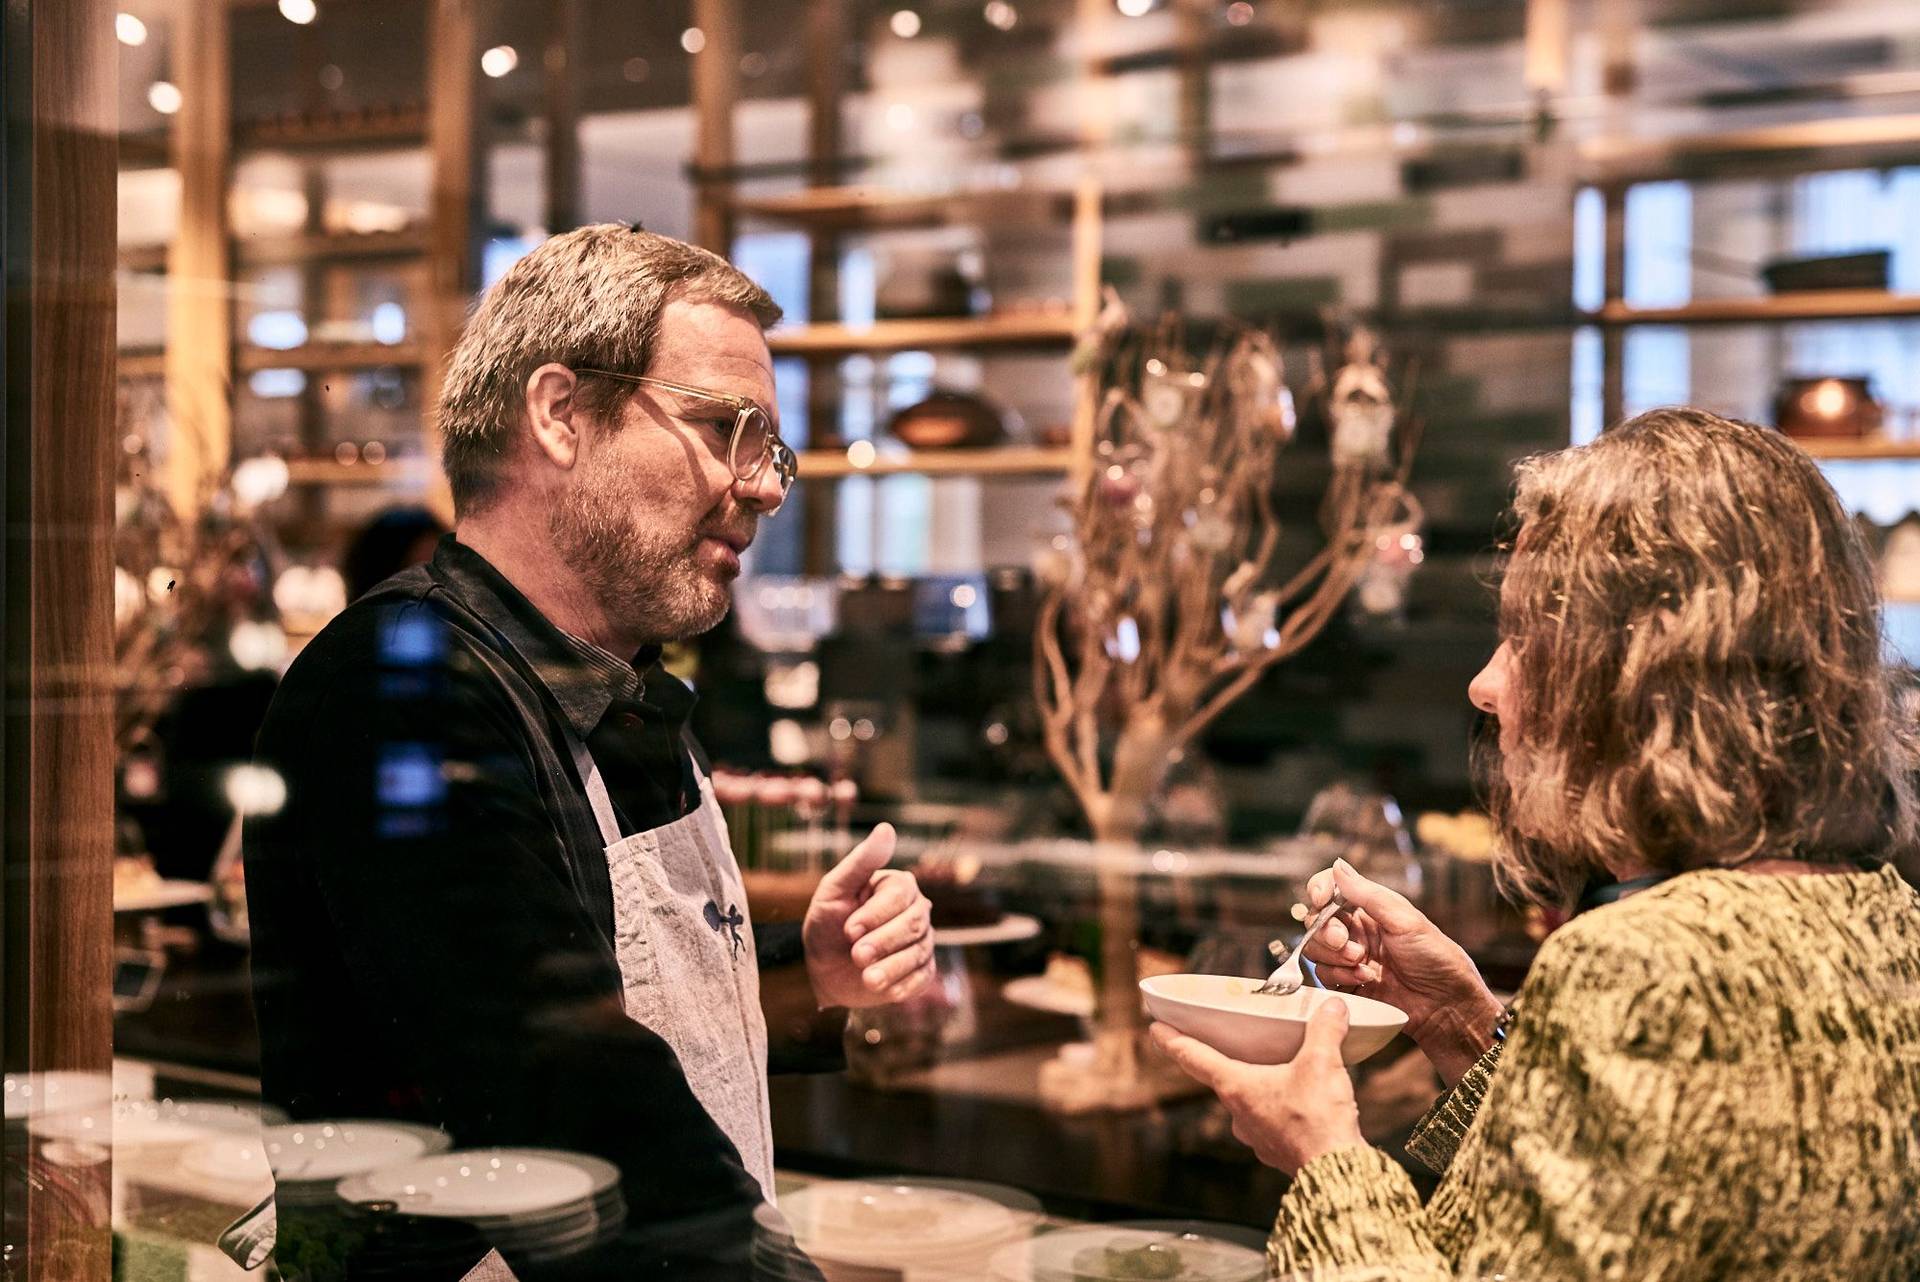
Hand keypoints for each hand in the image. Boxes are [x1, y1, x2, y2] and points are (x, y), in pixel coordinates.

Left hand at [802, 824, 936, 1009]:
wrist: (824, 970)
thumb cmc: (827, 924)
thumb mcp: (833, 891)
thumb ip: (860, 862)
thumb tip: (887, 828)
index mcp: (897, 886)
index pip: (900, 895)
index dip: (876, 914)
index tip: (848, 930)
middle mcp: (916, 910)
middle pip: (914, 923)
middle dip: (883, 942)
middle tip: (856, 956)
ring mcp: (921, 941)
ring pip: (919, 952)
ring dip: (892, 967)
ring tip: (867, 979)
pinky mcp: (922, 970)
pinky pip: (923, 977)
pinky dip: (904, 985)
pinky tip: (883, 990)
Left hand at [1149, 1001, 1363, 1175]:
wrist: (1336, 1174)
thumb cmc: (1318, 1121)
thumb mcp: (1322, 1064)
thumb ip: (1325, 1030)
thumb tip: (1333, 1007)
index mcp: (1237, 1087)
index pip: (1193, 1057)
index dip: (1172, 1041)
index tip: (1155, 1029)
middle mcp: (1238, 1113)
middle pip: (1222, 1078)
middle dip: (1228, 1060)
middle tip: (1231, 1042)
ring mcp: (1255, 1135)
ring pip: (1248, 1101)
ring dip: (1258, 1085)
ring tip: (1281, 1071)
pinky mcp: (1275, 1149)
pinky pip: (1269, 1121)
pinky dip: (1279, 1107)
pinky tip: (1300, 1102)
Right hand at [1301, 858, 1501, 1083]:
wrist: (1445, 1004)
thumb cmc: (1435, 957)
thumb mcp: (1404, 920)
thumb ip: (1367, 894)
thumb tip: (1338, 865)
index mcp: (1369, 908)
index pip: (1330, 888)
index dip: (1319, 890)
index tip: (1321, 899)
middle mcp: (1356, 931)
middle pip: (1316, 920)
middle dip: (1327, 931)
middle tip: (1347, 943)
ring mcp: (1349, 958)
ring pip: (1315, 949)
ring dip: (1335, 957)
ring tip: (1364, 964)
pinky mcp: (1346, 984)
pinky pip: (1323, 976)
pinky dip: (1341, 977)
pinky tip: (1366, 980)